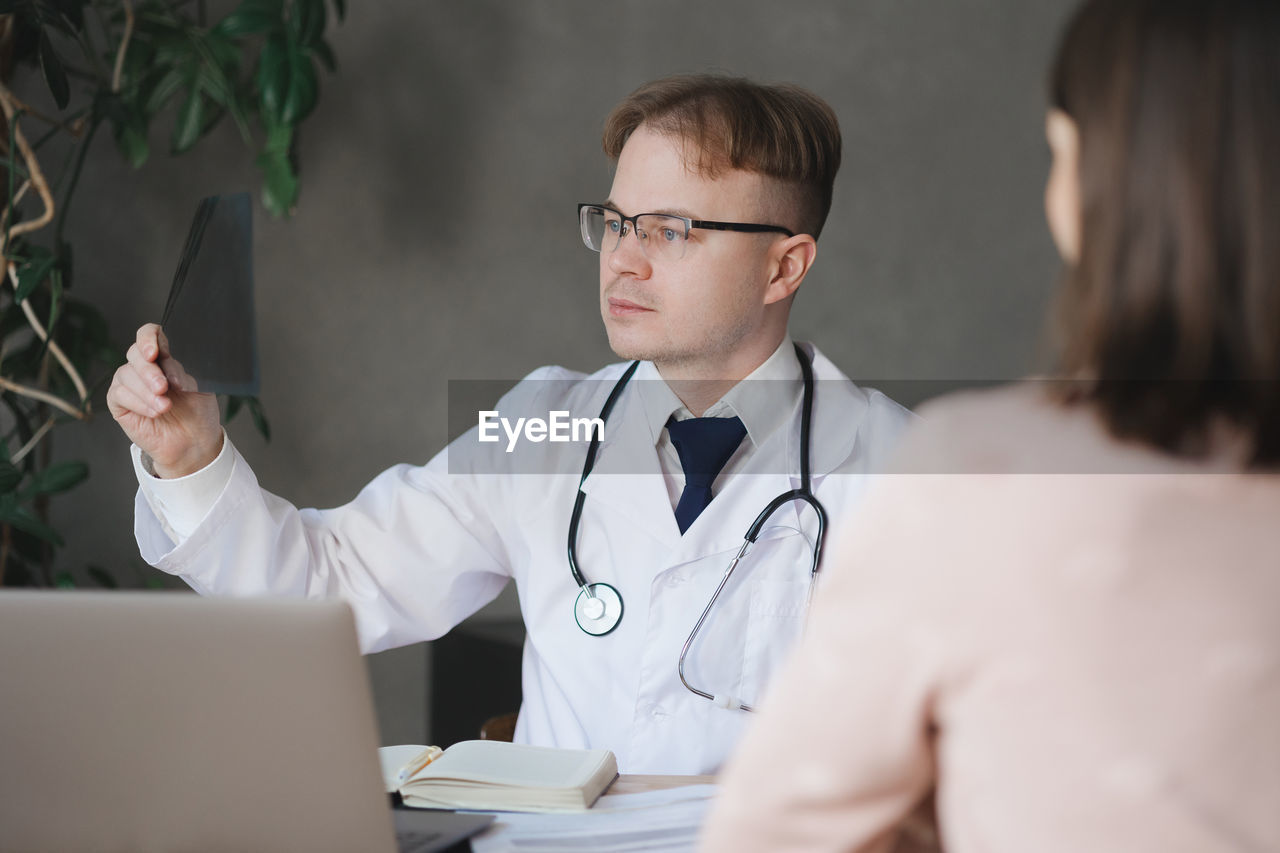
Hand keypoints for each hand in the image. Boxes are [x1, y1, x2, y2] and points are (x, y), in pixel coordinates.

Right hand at [107, 323, 222, 477]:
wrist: (193, 442)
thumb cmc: (197, 413)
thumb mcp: (198, 388)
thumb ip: (182, 373)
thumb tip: (166, 362)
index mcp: (165, 358)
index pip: (150, 335)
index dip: (148, 337)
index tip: (155, 352)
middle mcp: (144, 368)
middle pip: (135, 353)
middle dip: (149, 370)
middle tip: (163, 387)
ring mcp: (130, 384)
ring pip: (126, 374)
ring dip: (146, 392)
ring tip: (165, 406)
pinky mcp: (120, 403)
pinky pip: (120, 394)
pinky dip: (138, 403)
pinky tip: (155, 412)